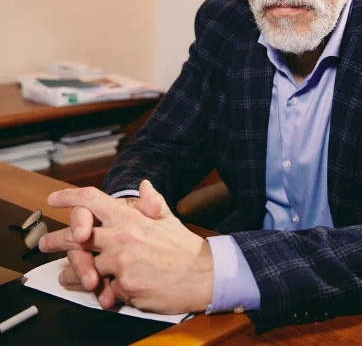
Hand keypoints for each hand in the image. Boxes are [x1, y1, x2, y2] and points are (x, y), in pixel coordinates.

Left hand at [39, 180, 213, 313]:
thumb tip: (143, 185)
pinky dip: (102, 290)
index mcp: (130, 218)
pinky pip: (104, 289)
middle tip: (45, 243)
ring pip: (85, 268)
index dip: (69, 197)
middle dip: (56, 240)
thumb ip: (152, 201)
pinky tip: (101, 290)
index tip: (54, 199)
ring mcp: (121, 264)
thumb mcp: (167, 218)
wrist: (202, 274)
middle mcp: (122, 238)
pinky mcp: (125, 287)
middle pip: (76, 237)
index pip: (92, 201)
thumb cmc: (183, 246)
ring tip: (68, 275)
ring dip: (74, 272)